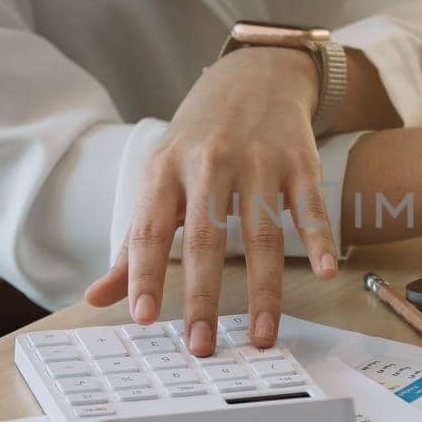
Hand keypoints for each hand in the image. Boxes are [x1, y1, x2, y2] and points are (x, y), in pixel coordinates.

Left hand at [85, 46, 338, 354]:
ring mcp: (258, 161)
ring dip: (263, 290)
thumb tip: (97, 298)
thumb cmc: (198, 138)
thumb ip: (134, 242)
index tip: (144, 318)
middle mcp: (210, 164)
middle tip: (201, 345)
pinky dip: (319, 240)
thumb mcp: (159, 177)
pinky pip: (310, 207)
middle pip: (206, 238)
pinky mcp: (299, 161)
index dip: (145, 275)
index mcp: (166, 170)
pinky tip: (324, 272)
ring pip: (261, 233)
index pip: (151, 229)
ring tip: (260, 336)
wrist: (253, 75)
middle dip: (203, 297)